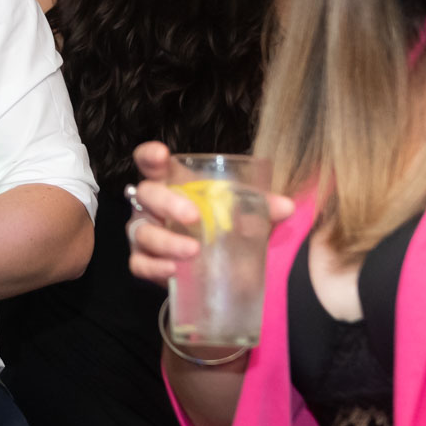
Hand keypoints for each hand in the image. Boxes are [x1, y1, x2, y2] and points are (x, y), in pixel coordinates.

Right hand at [125, 142, 294, 284]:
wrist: (213, 269)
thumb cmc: (221, 228)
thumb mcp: (241, 214)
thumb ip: (260, 207)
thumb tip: (286, 207)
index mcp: (172, 183)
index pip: (150, 163)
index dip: (150, 156)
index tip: (161, 155)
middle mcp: (152, 206)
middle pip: (146, 194)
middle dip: (167, 202)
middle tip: (193, 215)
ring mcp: (145, 234)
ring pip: (141, 232)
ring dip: (165, 241)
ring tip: (193, 250)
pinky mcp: (144, 263)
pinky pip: (139, 264)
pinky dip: (154, 267)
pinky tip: (173, 270)